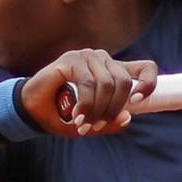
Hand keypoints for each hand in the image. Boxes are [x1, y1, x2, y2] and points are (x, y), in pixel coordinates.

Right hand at [22, 50, 156, 136]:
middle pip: (124, 82)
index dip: (148, 83)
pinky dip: (85, 104)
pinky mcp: (71, 60)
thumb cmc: (63, 115)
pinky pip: (88, 83)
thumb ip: (111, 122)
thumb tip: (128, 117)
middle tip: (96, 125)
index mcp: (113, 71)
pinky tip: (76, 115)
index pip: (146, 68)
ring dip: (97, 109)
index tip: (138, 101)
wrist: (33, 110)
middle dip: (113, 109)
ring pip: (108, 84)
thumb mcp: (92, 123)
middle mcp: (102, 60)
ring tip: (83, 123)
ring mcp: (87, 57)